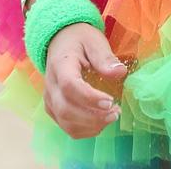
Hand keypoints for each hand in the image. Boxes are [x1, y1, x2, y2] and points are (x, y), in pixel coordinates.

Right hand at [43, 22, 127, 139]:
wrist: (61, 40)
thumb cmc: (79, 40)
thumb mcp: (94, 40)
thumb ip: (105, 57)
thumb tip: (120, 73)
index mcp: (60, 65)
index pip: (70, 86)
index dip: (90, 98)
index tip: (110, 101)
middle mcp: (51, 85)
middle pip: (66, 110)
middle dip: (93, 117)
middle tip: (115, 112)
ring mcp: (50, 100)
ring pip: (66, 122)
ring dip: (91, 126)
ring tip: (112, 116)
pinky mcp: (53, 109)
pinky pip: (67, 126)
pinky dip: (85, 130)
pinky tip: (101, 122)